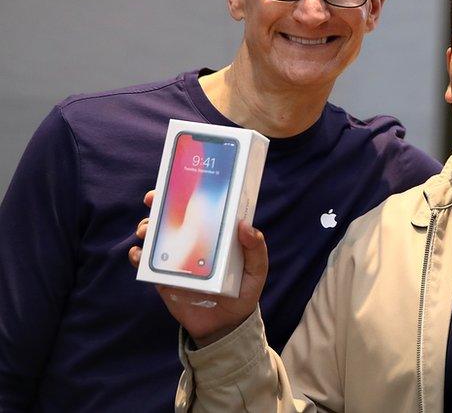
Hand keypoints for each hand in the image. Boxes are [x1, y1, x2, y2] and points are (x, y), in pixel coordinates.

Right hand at [128, 190, 268, 346]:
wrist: (226, 325)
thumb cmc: (244, 292)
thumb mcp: (257, 270)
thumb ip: (256, 250)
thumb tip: (244, 226)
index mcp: (214, 234)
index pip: (198, 208)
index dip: (186, 193)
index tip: (176, 182)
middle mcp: (193, 242)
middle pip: (172, 217)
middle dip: (158, 204)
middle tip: (153, 200)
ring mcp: (176, 259)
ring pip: (155, 237)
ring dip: (146, 228)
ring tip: (147, 231)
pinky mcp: (164, 278)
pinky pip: (146, 264)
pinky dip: (138, 256)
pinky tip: (138, 253)